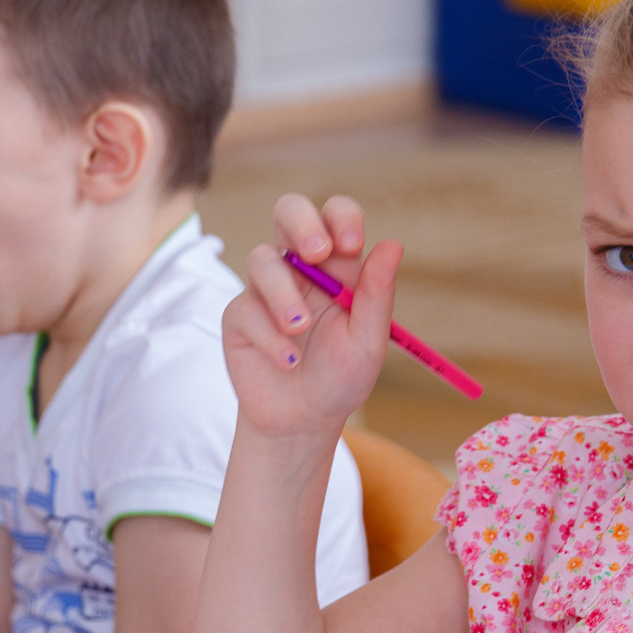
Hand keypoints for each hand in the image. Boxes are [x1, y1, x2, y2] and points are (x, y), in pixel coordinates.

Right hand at [222, 194, 402, 440]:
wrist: (302, 421)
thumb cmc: (340, 378)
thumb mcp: (368, 341)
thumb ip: (377, 294)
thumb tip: (392, 244)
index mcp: (337, 266)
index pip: (336, 216)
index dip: (341, 218)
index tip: (350, 245)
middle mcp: (299, 268)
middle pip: (289, 211)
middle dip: (301, 222)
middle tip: (317, 254)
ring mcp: (265, 289)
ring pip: (262, 258)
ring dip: (283, 293)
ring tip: (299, 330)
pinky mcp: (239, 315)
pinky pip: (246, 308)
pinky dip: (269, 336)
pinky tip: (287, 361)